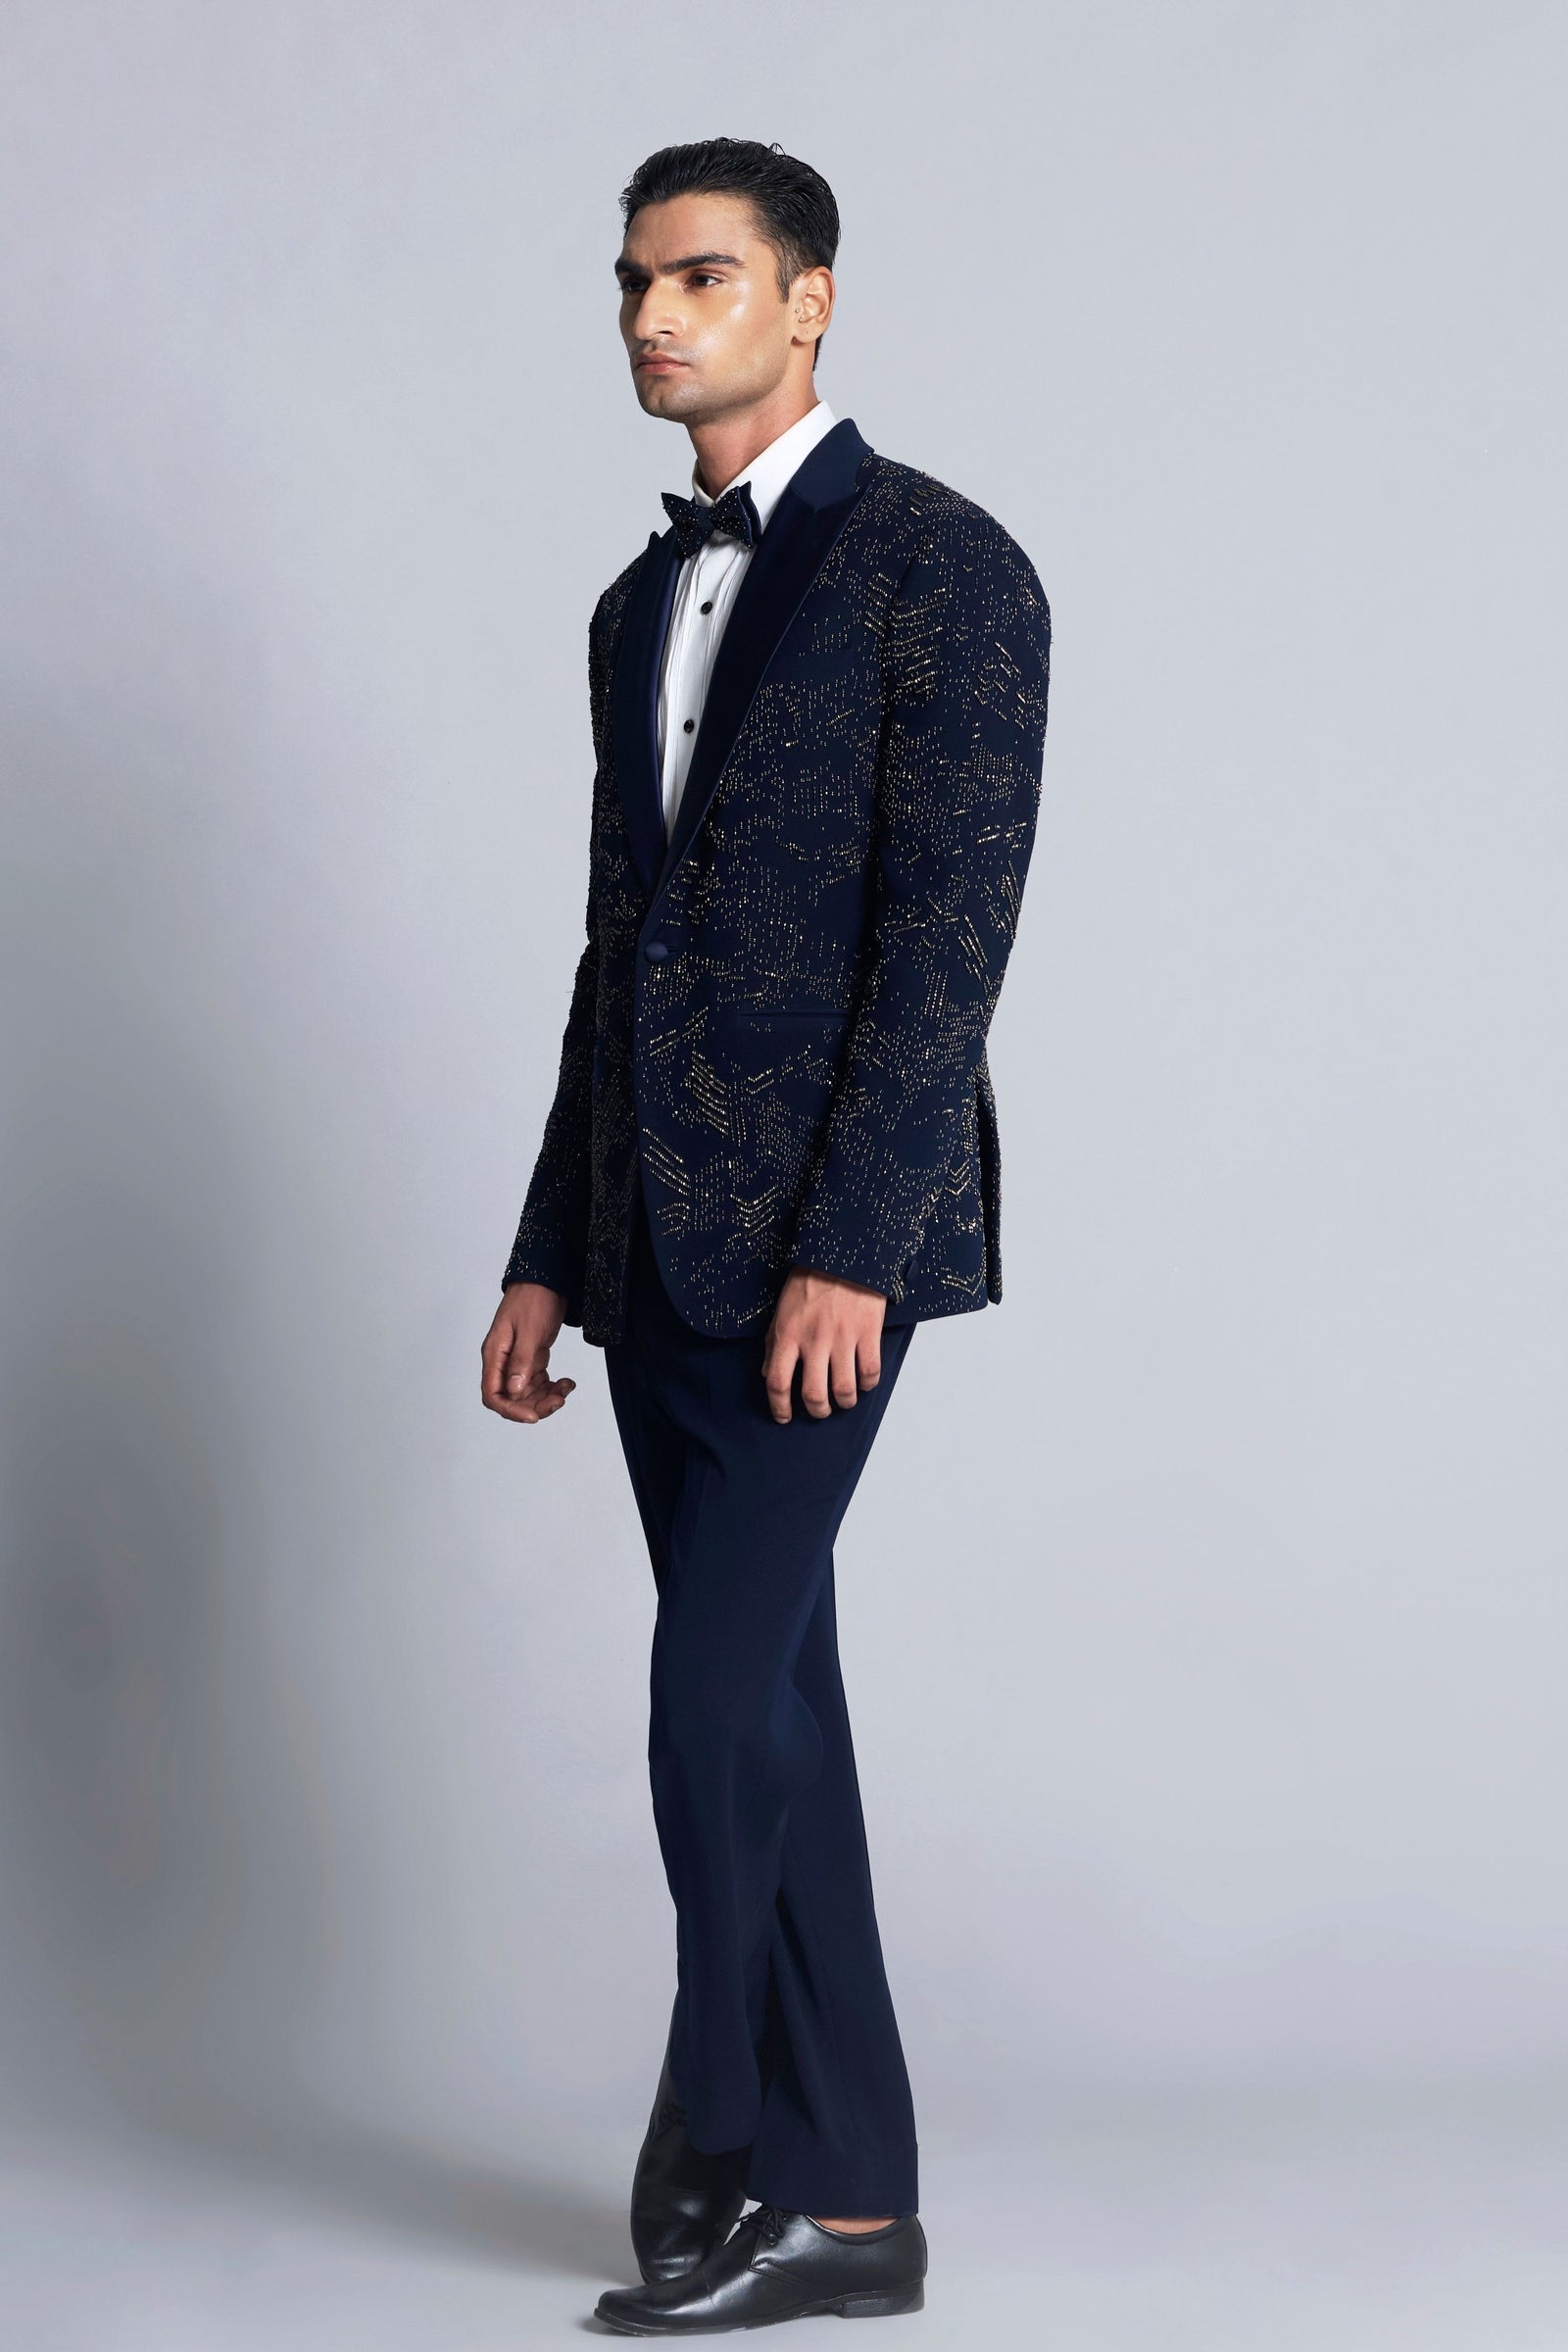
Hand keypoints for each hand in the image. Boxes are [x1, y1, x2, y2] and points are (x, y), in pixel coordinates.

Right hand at [481, 1282, 577, 1423]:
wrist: (546, 1279)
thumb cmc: (533, 1298)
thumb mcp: (529, 1330)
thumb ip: (521, 1361)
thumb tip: (514, 1390)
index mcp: (494, 1354)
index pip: (493, 1394)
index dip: (510, 1410)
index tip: (533, 1416)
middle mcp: (502, 1361)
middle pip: (512, 1398)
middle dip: (534, 1405)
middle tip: (558, 1402)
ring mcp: (517, 1361)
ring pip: (527, 1393)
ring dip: (546, 1397)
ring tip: (566, 1389)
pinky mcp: (532, 1358)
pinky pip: (539, 1382)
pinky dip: (552, 1387)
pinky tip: (567, 1382)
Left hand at [762, 1263, 886, 1423]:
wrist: (844, 1253)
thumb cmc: (810, 1281)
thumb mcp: (782, 1310)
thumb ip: (773, 1344)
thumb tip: (768, 1374)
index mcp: (787, 1335)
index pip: (777, 1382)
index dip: (779, 1407)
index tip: (784, 1416)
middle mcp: (813, 1340)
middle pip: (813, 1394)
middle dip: (817, 1410)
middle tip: (819, 1409)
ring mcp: (842, 1338)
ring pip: (844, 1390)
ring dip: (844, 1402)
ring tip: (844, 1400)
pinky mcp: (867, 1332)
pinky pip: (870, 1371)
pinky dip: (867, 1384)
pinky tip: (863, 1382)